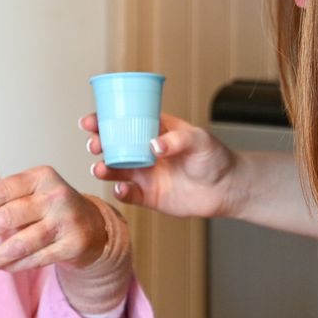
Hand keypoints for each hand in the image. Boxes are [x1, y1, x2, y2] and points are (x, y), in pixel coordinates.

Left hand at [0, 166, 125, 273]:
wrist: (95, 227)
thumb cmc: (52, 209)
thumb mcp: (33, 195)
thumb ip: (4, 204)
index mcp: (41, 176)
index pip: (1, 190)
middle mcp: (56, 195)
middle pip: (6, 217)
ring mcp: (66, 220)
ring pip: (19, 244)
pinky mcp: (73, 245)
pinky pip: (34, 260)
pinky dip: (12, 266)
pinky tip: (0, 267)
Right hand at [80, 113, 239, 219]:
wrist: (227, 188)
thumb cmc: (215, 157)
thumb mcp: (199, 139)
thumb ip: (178, 139)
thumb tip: (154, 145)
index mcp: (153, 131)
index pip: (124, 122)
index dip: (103, 121)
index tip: (90, 122)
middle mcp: (144, 152)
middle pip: (112, 146)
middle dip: (98, 144)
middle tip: (95, 145)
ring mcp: (145, 174)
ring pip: (115, 171)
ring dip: (103, 169)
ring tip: (101, 168)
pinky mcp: (148, 196)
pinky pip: (128, 195)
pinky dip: (120, 192)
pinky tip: (121, 188)